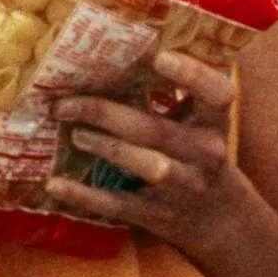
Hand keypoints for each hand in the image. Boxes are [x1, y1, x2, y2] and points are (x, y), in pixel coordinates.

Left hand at [47, 49, 262, 255]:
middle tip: (66, 103)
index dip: (192, 75)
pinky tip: (55, 184)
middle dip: (107, 114)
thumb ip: (180, 98)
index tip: (159, 57)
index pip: (218, 95)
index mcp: (216, 124)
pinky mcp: (158, 215)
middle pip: (156, 130)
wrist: (222, 221)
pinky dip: (84, 196)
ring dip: (105, 146)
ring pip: (144, 164)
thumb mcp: (204, 127)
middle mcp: (205, 154)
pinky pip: (118, 205)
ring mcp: (183, 188)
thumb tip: (123, 55)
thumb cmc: (202, 159)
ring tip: (73, 133)